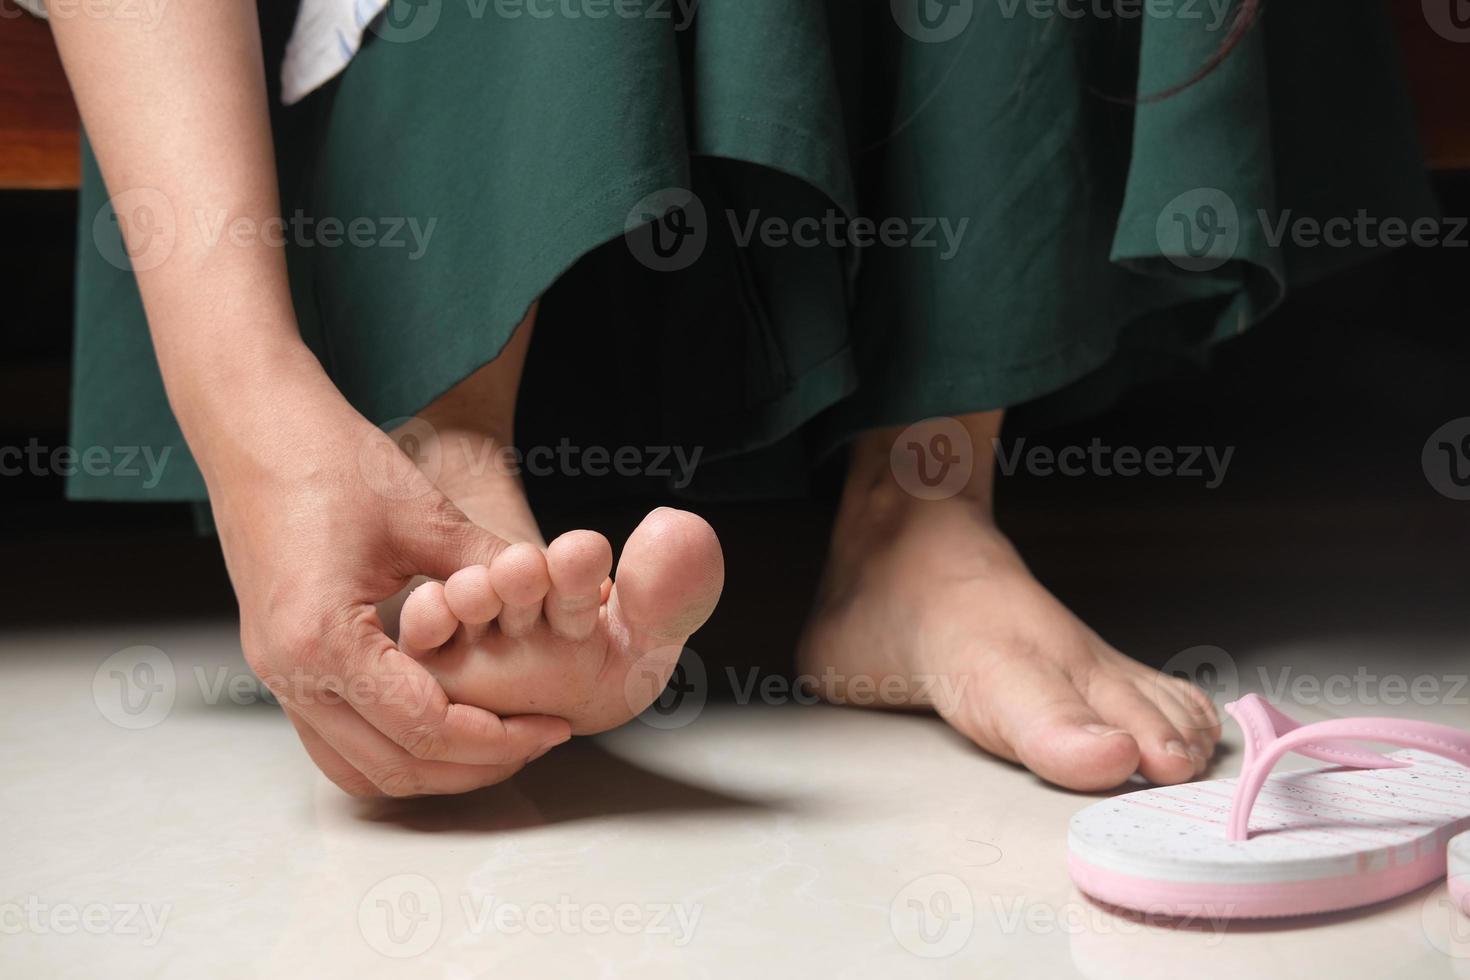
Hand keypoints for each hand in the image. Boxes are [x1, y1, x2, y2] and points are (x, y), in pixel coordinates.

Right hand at [199, 363, 569, 796]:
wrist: (254, 427)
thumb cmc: (328, 458)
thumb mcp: (425, 515)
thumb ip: (489, 571)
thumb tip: (558, 598)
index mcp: (323, 639)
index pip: (424, 727)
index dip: (498, 737)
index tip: (551, 726)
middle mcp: (290, 672)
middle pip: (393, 767)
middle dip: (474, 766)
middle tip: (537, 742)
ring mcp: (278, 673)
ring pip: (359, 769)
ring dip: (432, 770)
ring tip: (498, 744)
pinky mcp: (281, 664)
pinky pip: (336, 741)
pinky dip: (392, 751)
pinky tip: (444, 726)